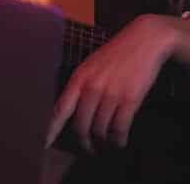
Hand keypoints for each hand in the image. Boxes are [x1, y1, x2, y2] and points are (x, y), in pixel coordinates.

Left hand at [45, 14, 174, 153]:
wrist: (144, 40)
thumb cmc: (116, 54)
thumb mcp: (91, 65)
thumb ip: (80, 86)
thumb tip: (71, 110)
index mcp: (79, 78)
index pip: (60, 109)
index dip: (51, 129)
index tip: (44, 144)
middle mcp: (92, 87)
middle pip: (81, 125)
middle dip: (84, 141)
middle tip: (90, 148)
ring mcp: (111, 94)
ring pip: (100, 130)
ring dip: (103, 141)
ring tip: (107, 143)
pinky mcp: (130, 99)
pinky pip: (120, 128)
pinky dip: (119, 139)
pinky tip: (120, 141)